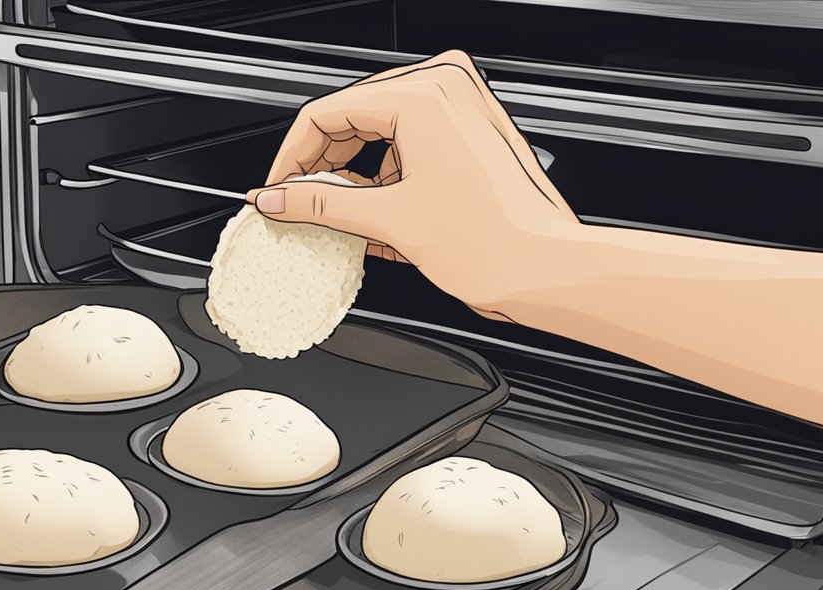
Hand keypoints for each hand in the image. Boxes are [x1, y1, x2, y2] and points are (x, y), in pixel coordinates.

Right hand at [246, 50, 577, 317]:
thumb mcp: (388, 219)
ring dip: (354, 173)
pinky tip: (376, 213)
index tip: (277, 188)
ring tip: (344, 216)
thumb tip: (277, 197)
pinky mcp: (469, 129)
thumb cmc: (493, 242)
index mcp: (422, 95)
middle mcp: (444, 88)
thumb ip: (320, 202)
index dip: (292, 156)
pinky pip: (407, 140)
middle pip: (352, 117)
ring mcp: (460, 106)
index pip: (327, 112)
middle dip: (322, 164)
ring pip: (378, 130)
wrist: (545, 269)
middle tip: (298, 203)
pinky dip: (384, 175)